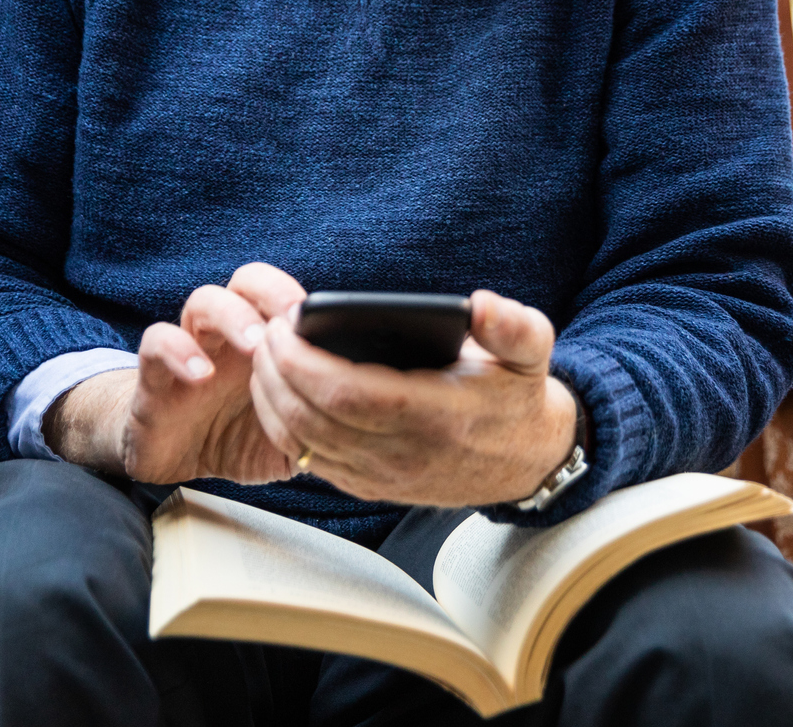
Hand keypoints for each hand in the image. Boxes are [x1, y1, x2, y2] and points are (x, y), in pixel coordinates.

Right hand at [45, 262, 306, 483]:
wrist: (176, 458)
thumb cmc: (238, 436)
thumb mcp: (290, 436)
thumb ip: (321, 423)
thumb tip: (371, 426)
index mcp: (264, 341)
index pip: (284, 296)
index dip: (305, 303)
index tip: (329, 324)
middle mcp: (227, 334)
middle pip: (247, 281)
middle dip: (272, 291)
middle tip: (292, 322)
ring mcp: (190, 347)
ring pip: (203, 300)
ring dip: (232, 316)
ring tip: (253, 345)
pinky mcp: (153, 374)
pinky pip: (157, 341)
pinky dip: (177, 350)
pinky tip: (200, 375)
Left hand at [248, 289, 578, 505]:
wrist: (526, 459)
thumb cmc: (516, 394)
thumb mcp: (531, 350)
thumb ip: (512, 325)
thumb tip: (481, 304)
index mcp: (436, 415)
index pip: (349, 394)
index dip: (305, 363)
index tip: (282, 327)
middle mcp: (405, 453)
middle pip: (314, 419)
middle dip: (277, 375)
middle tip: (262, 333)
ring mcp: (384, 476)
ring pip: (305, 444)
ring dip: (271, 401)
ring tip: (261, 358)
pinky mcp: (372, 487)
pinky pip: (311, 461)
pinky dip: (282, 428)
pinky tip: (273, 395)